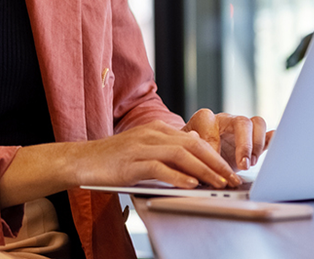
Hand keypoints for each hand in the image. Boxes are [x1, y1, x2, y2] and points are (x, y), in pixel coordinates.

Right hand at [70, 120, 239, 188]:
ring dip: (203, 170)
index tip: (230, 172)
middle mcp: (152, 133)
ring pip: (180, 155)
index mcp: (157, 128)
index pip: (194, 141)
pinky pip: (159, 167)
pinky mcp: (131, 162)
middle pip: (192, 146)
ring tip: (217, 184)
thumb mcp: (144, 146)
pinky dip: (177, 176)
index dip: (215, 156)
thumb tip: (195, 144)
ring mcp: (141, 146)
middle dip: (215, 163)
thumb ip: (168, 145)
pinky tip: (190, 185)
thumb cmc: (114, 158)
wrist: (82, 160)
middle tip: (231, 179)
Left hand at [182, 108, 273, 171]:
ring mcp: (240, 128)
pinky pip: (267, 135)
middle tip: (244, 165)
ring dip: (257, 145)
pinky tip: (274, 151)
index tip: (214, 162)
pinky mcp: (252, 139)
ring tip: (251, 163)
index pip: (212, 125)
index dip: (214, 145)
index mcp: (205, 119)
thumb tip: (197, 141)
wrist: (195, 155)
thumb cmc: (188, 151)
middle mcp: (225, 120)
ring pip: (257, 123)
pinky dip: (272, 141)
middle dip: (245, 145)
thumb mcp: (185, 151)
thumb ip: (190, 147)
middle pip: (242, 122)